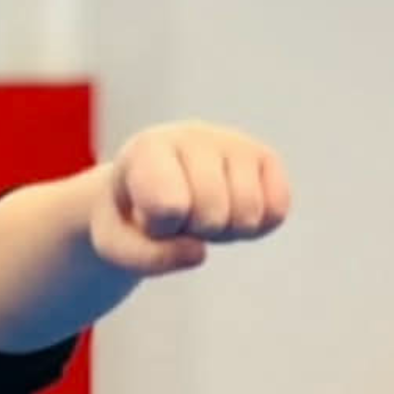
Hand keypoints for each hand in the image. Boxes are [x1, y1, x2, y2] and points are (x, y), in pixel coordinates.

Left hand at [91, 121, 290, 276]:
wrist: (147, 192)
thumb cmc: (128, 219)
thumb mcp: (117, 246)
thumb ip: (147, 258)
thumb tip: (199, 254)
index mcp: (148, 149)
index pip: (169, 206)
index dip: (160, 228)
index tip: (146, 216)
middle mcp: (194, 136)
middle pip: (212, 215)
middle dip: (194, 232)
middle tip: (177, 218)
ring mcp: (233, 143)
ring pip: (247, 215)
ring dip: (224, 232)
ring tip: (200, 213)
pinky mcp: (265, 158)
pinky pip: (276, 212)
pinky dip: (255, 229)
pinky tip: (229, 213)